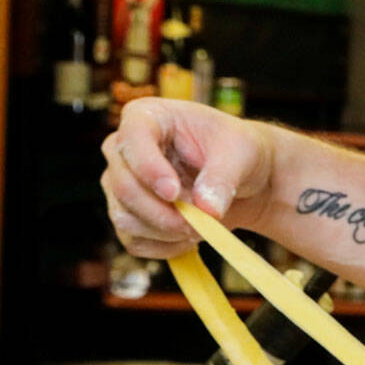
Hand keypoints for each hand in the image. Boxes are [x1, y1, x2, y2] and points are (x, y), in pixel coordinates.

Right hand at [100, 98, 275, 257]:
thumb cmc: (238, 151)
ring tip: (202, 227)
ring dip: (166, 232)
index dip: (149, 169)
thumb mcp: (241, 153)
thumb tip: (207, 210)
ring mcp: (121, 184)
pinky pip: (134, 242)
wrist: (244, 178)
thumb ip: (222, 178)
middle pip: (123, 187)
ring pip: (125, 219)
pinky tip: (190, 239)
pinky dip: (165, 248)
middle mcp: (124, 149)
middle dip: (163, 212)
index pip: (133, 139)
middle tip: (201, 222)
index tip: (173, 193)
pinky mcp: (129, 215)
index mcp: (146, 116)